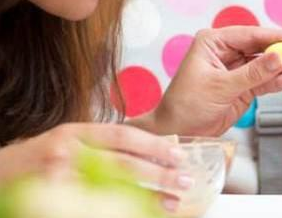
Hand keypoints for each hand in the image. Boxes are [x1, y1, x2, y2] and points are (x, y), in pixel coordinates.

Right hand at [0, 123, 191, 211]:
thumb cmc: (34, 161)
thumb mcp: (67, 143)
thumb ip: (99, 146)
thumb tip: (146, 155)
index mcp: (75, 133)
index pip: (123, 135)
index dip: (153, 145)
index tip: (178, 154)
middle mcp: (68, 152)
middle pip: (122, 163)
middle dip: (158, 172)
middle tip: (185, 180)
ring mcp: (58, 179)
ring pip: (112, 188)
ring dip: (145, 196)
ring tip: (171, 203)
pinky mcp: (52, 202)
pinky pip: (93, 208)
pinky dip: (118, 211)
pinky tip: (137, 214)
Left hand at [149, 26, 281, 135]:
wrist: (177, 133)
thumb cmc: (186, 105)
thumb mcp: (220, 87)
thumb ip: (252, 73)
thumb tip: (279, 57)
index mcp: (214, 42)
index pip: (251, 35)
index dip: (278, 36)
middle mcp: (226, 52)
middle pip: (263, 48)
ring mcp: (236, 70)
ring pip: (268, 65)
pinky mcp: (243, 87)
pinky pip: (266, 81)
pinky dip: (281, 81)